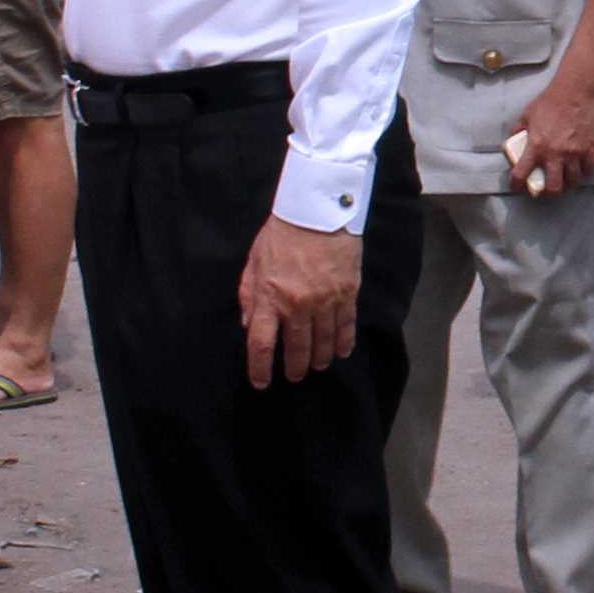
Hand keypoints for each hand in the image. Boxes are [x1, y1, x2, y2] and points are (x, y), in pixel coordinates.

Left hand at [238, 215, 363, 388]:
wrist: (317, 210)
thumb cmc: (281, 235)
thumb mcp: (254, 262)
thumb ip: (248, 295)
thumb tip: (246, 325)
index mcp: (269, 298)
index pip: (261, 344)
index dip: (260, 368)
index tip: (261, 382)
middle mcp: (297, 305)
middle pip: (296, 349)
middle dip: (295, 367)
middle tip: (295, 376)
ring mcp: (324, 302)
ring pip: (323, 342)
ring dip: (319, 359)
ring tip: (318, 366)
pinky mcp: (346, 294)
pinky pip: (346, 326)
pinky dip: (343, 343)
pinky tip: (341, 352)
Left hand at [504, 74, 593, 196]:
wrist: (575, 91)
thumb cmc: (549, 101)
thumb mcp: (527, 115)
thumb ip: (519, 130)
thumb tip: (513, 140)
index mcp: (536, 147)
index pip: (521, 174)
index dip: (516, 184)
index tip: (516, 186)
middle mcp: (555, 155)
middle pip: (553, 188)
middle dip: (548, 193)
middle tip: (547, 189)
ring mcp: (574, 154)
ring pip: (572, 181)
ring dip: (568, 183)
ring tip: (565, 179)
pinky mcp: (589, 149)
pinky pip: (588, 170)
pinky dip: (584, 172)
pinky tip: (580, 169)